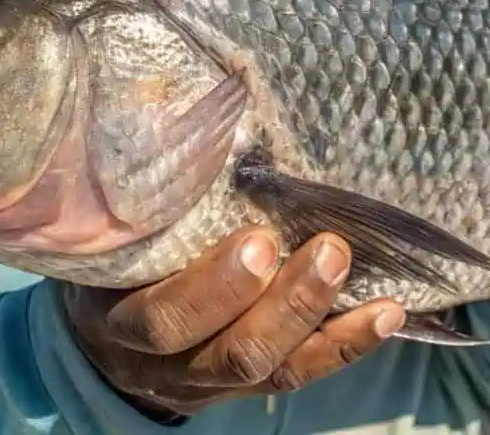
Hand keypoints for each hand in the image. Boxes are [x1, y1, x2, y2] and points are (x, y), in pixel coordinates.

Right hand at [57, 225, 406, 418]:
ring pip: (268, 368)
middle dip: (284, 303)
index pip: (160, 320)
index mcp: (116, 317)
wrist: (101, 332)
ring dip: (317, 318)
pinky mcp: (246, 386)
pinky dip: (346, 344)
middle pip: (226, 352)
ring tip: (351, 267)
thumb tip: (204, 104)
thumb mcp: (105, 229)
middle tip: (327, 250)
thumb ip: (141, 193)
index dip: (212, 289)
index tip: (258, 238)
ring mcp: (207, 380)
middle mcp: (162, 362)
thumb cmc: (111, 253)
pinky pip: (299, 373)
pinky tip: (387, 312)